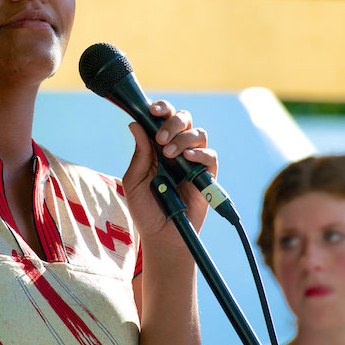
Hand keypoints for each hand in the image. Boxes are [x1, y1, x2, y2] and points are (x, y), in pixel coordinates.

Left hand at [122, 100, 217, 249]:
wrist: (161, 236)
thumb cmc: (146, 208)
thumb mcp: (135, 180)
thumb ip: (139, 153)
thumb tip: (135, 124)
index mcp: (158, 146)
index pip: (163, 118)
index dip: (160, 109)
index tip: (152, 110)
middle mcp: (177, 149)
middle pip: (184, 119)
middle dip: (173, 121)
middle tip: (161, 138)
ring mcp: (193, 161)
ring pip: (198, 133)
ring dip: (184, 138)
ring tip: (169, 154)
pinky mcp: (206, 176)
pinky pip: (210, 156)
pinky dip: (199, 153)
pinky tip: (186, 158)